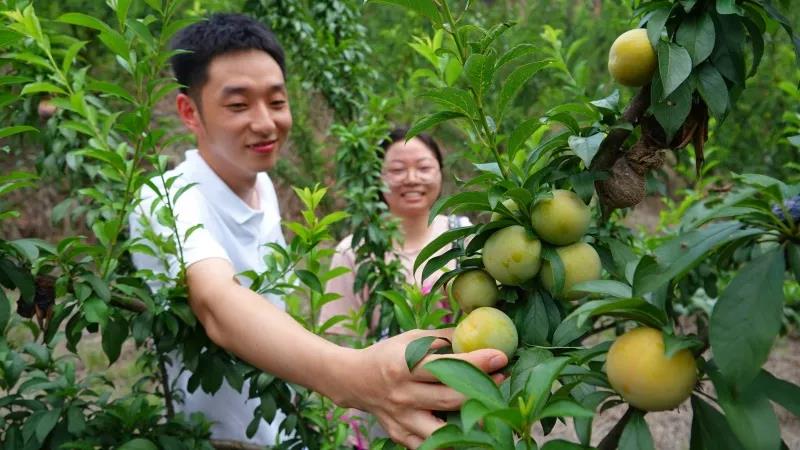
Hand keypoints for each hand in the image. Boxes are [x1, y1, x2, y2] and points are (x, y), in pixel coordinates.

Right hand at [335, 328, 507, 448]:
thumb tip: (478, 330)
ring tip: (490, 410)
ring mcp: (400, 418)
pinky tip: (469, 434)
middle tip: (502, 377)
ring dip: (469, 422)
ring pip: (440, 429)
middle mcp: (402, 394)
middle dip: (480, 388)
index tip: (500, 356)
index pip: (444, 365)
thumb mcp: (411, 339)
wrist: (353, 380)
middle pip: (448, 398)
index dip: (475, 362)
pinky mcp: (399, 434)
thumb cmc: (389, 355)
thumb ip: (442, 339)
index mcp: (403, 365)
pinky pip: (428, 445)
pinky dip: (448, 443)